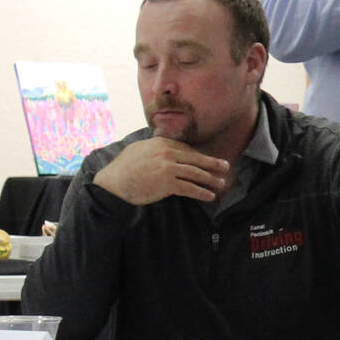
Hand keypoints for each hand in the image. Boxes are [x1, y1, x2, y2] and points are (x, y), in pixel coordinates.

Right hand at [92, 137, 230, 205]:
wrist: (112, 184)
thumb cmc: (123, 168)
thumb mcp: (139, 149)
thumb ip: (154, 147)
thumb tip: (166, 146)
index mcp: (161, 143)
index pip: (186, 149)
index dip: (199, 156)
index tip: (208, 160)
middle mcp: (167, 153)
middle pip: (196, 158)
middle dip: (213, 164)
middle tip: (226, 166)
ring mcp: (168, 168)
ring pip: (196, 173)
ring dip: (211, 179)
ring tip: (221, 183)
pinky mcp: (167, 183)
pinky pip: (189, 188)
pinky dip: (201, 193)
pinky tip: (209, 196)